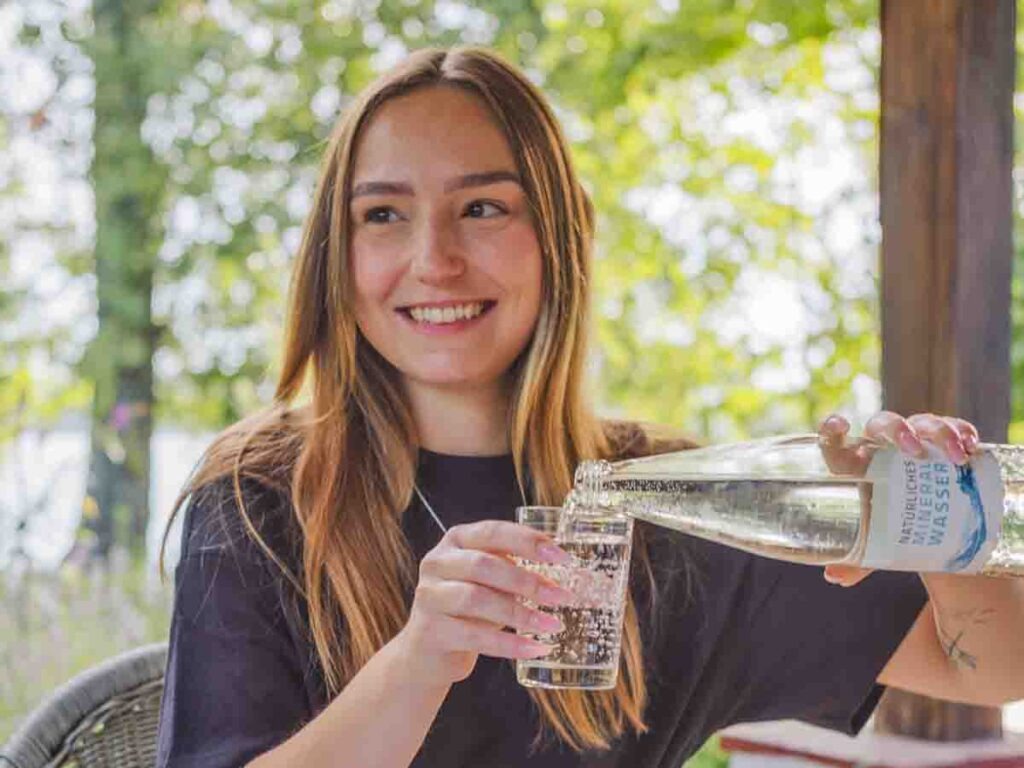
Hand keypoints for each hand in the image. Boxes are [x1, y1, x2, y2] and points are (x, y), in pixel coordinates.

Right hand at [393, 520, 573, 688]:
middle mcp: (438, 562)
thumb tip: (567, 577)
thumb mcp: (490, 584)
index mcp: (456, 540)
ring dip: (521, 613)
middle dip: (528, 581)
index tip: (562, 558)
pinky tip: (534, 647)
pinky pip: (475, 636)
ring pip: (477, 599)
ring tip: (552, 625)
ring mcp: (430, 596)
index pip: (494, 532)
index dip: (529, 542)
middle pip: (485, 565)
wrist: (426, 652)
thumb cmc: (466, 610)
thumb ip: (516, 572)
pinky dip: (509, 643)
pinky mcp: (430, 631)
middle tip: (562, 596)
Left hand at [816, 411, 980, 586]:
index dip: (832, 429)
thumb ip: (854, 560)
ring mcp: (913, 439)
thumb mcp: (873, 542)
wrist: (922, 521)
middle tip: (915, 451)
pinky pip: (952, 426)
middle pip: (884, 424)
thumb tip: (836, 576)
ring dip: (939, 433)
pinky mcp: (940, 441)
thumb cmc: (886, 524)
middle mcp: (881, 446)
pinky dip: (962, 432)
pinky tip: (971, 446)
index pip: (834, 440)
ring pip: (922, 422)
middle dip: (899, 431)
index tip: (839, 425)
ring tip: (956, 456)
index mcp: (854, 464)